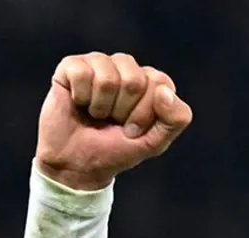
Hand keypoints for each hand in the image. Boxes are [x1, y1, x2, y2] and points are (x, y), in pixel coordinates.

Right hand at [35, 52, 193, 190]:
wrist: (77, 162)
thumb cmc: (117, 149)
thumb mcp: (155, 142)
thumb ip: (175, 119)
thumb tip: (164, 92)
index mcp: (153, 82)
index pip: (159, 85)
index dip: (145, 114)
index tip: (134, 130)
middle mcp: (128, 67)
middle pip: (134, 81)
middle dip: (123, 112)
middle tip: (113, 122)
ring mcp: (100, 63)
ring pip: (107, 79)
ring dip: (101, 107)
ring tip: (97, 114)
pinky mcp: (72, 65)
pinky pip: (81, 74)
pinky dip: (80, 97)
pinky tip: (79, 102)